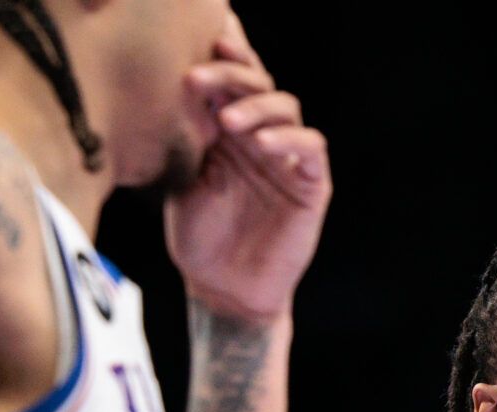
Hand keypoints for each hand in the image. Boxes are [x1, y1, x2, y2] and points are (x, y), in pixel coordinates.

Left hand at [167, 14, 330, 321]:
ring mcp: (288, 158)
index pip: (232, 80)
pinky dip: (289, 138)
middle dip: (230, 74)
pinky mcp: (311, 184)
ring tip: (228, 122)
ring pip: (286, 107)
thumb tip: (188, 79)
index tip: (202, 38)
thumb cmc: (200, 238)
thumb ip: (191, 132)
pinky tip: (262, 144)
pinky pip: (311, 146)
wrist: (224, 289)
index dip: (225, 55)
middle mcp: (261, 136)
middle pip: (259, 83)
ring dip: (257, 106)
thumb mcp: (185, 177)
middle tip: (199, 78)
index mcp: (228, 130)